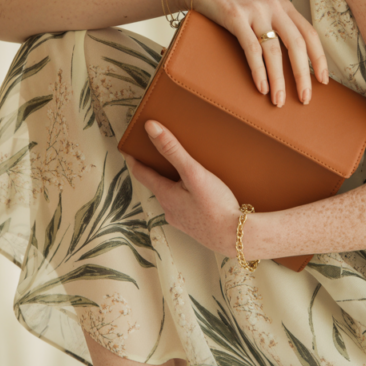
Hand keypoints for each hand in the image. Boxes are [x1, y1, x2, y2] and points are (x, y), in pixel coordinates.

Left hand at [125, 121, 239, 256]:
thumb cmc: (215, 207)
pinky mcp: (196, 226)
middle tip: (159, 155)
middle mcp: (169, 209)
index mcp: (165, 195)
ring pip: (172, 197)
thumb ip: (172, 150)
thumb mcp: (194, 173)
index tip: (129, 149)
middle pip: (157, 185)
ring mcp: (182, 220)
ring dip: (173, 184)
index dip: (135, 159)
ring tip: (183, 172)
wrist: (236, 237)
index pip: (142, 173)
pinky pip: (185, 207)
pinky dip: (187, 196)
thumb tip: (151, 128)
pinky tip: (200, 193)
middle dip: (157, 170)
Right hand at [172, 0, 327, 106]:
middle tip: (305, 99)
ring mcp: (254, 11)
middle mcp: (273, 6)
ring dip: (278, 79)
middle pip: (296, 44)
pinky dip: (258, 70)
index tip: (323, 81)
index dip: (319, 58)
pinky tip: (261, 87)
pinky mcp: (234, 16)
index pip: (309, 34)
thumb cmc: (233, 5)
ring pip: (274, 50)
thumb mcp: (260, 11)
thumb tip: (290, 63)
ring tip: (278, 100)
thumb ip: (275, 27)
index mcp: (284, 6)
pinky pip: (251, 48)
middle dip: (303, 75)